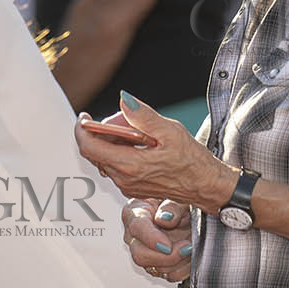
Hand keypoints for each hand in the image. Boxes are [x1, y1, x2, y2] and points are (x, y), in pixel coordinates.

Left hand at [74, 92, 237, 210]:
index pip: (89, 147)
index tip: (84, 118)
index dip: (82, 130)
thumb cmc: (193, 161)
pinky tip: (139, 145)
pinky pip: (115, 166)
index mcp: (130, 165)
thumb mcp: (170, 131)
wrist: (206, 186)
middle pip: (96, 151)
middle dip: (103, 132)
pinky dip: (120, 152)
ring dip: (112, 142)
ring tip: (136, 132)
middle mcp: (124, 178)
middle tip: (123, 120)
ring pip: (105, 158)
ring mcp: (126, 185)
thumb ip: (143, 116)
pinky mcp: (131, 188)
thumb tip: (123, 99)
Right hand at [121, 198, 192, 281]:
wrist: (187, 212)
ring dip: (178, 262)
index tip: (167, 246)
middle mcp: (136, 235)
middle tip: (186, 247)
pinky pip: (168, 275)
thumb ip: (172, 206)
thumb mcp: (178, 196)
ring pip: (154, 268)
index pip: (137, 228)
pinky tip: (191, 257)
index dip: (151, 239)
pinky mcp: (158, 263)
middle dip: (166, 257)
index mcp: (135, 212)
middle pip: (140, 254)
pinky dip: (183, 270)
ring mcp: (146, 251)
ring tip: (193, 247)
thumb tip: (164, 219)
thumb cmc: (178, 201)